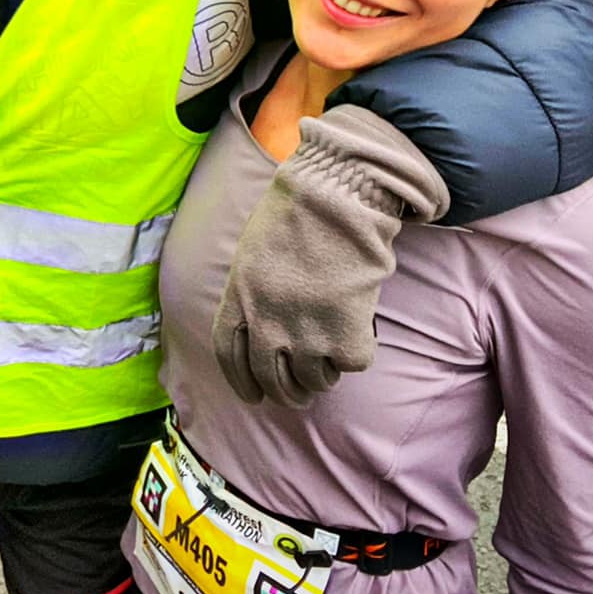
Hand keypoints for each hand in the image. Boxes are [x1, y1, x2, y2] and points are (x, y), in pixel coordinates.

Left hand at [210, 108, 450, 406]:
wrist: (336, 197)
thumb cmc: (298, 212)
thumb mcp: (253, 253)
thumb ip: (254, 293)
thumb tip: (267, 328)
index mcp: (238, 299)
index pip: (231, 358)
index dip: (243, 383)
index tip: (256, 396)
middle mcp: (265, 324)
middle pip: (271, 380)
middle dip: (288, 394)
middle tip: (301, 395)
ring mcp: (304, 334)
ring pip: (314, 380)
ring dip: (323, 376)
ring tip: (331, 360)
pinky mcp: (344, 336)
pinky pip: (351, 363)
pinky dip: (357, 351)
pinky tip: (361, 330)